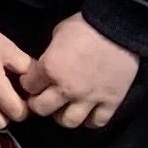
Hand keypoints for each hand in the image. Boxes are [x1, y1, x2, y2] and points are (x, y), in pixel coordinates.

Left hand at [18, 12, 139, 129]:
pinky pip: (96, 122)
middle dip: (39, 104)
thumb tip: (47, 63)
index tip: (32, 81)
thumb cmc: (86, 26)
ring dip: (63, 116)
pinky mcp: (110, 102)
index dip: (29, 83)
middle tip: (44, 97)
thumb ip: (50, 53)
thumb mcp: (58, 33)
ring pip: (68, 122)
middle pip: (43, 109)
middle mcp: (67, 88)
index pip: (29, 86)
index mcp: (50, 68)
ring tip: (65, 107)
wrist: (119, 28)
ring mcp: (89, 98)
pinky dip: (90, 120)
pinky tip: (88, 112)